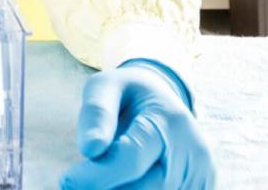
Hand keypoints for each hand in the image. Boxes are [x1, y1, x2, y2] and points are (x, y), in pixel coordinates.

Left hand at [61, 60, 214, 189]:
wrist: (163, 101)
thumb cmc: (127, 95)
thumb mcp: (106, 87)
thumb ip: (97, 113)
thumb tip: (90, 148)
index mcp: (171, 121)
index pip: (130, 159)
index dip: (94, 176)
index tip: (66, 179)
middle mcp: (193, 153)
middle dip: (103, 189)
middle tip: (77, 182)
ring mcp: (201, 177)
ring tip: (100, 179)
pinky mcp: (201, 189)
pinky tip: (122, 182)